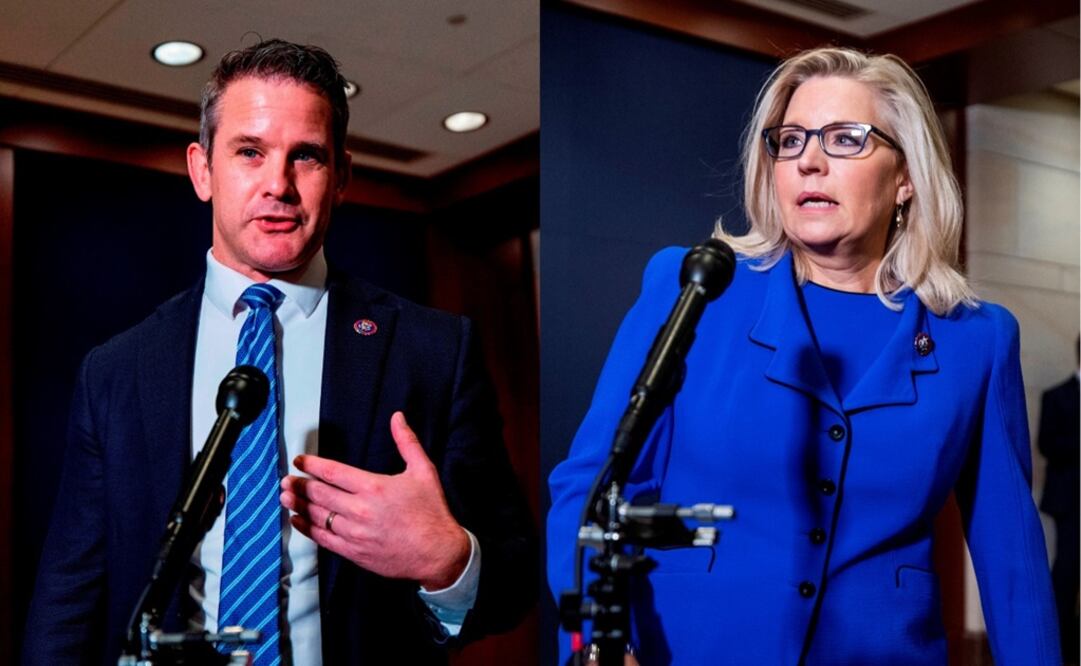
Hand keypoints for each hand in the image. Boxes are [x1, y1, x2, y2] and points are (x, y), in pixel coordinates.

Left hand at [280, 411, 470, 589]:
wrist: (438, 553)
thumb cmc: (431, 512)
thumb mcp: (423, 470)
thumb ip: (407, 442)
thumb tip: (397, 418)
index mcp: (374, 487)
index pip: (332, 472)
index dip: (311, 465)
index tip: (300, 461)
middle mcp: (360, 509)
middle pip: (318, 494)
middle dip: (298, 484)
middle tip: (286, 479)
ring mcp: (354, 533)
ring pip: (316, 516)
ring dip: (297, 505)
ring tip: (284, 496)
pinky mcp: (353, 552)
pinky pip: (322, 539)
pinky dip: (306, 528)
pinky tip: (297, 521)